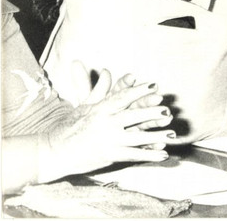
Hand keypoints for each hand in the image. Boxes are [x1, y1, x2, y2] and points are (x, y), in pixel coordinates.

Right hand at [37, 77, 173, 183]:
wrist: (53, 152)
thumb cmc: (69, 127)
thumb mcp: (84, 106)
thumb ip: (99, 89)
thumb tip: (107, 70)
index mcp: (100, 109)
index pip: (122, 97)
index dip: (139, 91)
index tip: (155, 85)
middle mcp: (105, 124)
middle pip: (133, 116)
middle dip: (152, 113)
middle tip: (168, 111)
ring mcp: (108, 141)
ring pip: (137, 137)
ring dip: (157, 136)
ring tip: (173, 135)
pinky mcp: (109, 156)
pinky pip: (133, 155)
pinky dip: (149, 155)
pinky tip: (163, 155)